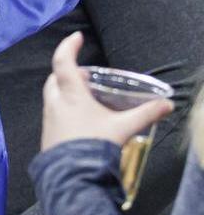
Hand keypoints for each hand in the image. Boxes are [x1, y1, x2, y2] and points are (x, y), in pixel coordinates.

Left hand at [40, 32, 172, 151]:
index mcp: (70, 95)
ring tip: (86, 96)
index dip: (68, 46)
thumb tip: (166, 105)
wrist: (73, 176)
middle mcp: (55, 103)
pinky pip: (53, 113)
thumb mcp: (124, 127)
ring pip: (53, 96)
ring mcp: (48, 119)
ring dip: (65, 91)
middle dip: (68, 72)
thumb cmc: (95, 146)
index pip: (63, 62)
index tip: (76, 37)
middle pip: (55, 79)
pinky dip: (64, 108)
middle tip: (86, 75)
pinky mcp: (47, 134)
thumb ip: (146, 114)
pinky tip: (80, 119)